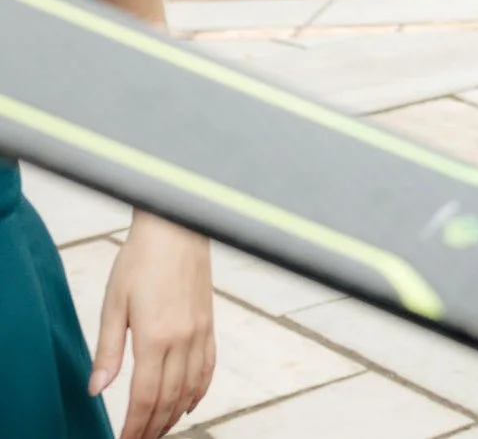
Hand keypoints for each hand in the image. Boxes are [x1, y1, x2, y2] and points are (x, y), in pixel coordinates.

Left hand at [91, 214, 215, 438]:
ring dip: (175, 414)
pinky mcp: (210, 323)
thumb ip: (108, 350)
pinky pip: (208, 366)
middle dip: (153, 426)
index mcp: (155, 337)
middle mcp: (183, 339)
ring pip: (191, 387)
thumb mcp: (113, 304)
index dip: (135, 425)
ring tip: (159, 429)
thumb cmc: (141, 261)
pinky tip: (189, 403)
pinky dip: (199, 390)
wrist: (178, 229)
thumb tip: (97, 388)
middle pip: (169, 398)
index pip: (145, 396)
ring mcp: (201, 332)